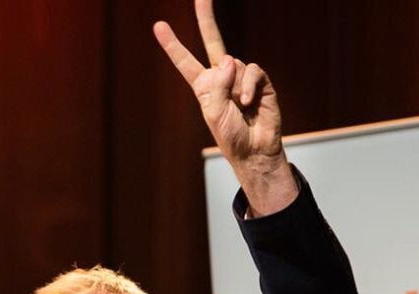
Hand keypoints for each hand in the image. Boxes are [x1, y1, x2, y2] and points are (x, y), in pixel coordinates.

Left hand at [154, 0, 296, 213]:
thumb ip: (217, 86)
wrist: (255, 150)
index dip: (173, 45)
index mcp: (205, 88)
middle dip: (206, 18)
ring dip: (236, 87)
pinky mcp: (259, 81)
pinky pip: (252, 71)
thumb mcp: (214, 114)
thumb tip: (230, 59)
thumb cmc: (231, 137)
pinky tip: (247, 103)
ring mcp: (241, 77)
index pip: (186, 63)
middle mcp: (222, 77)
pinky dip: (248, 86)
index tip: (158, 26)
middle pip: (213, 41)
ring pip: (236, 64)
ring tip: (239, 108)